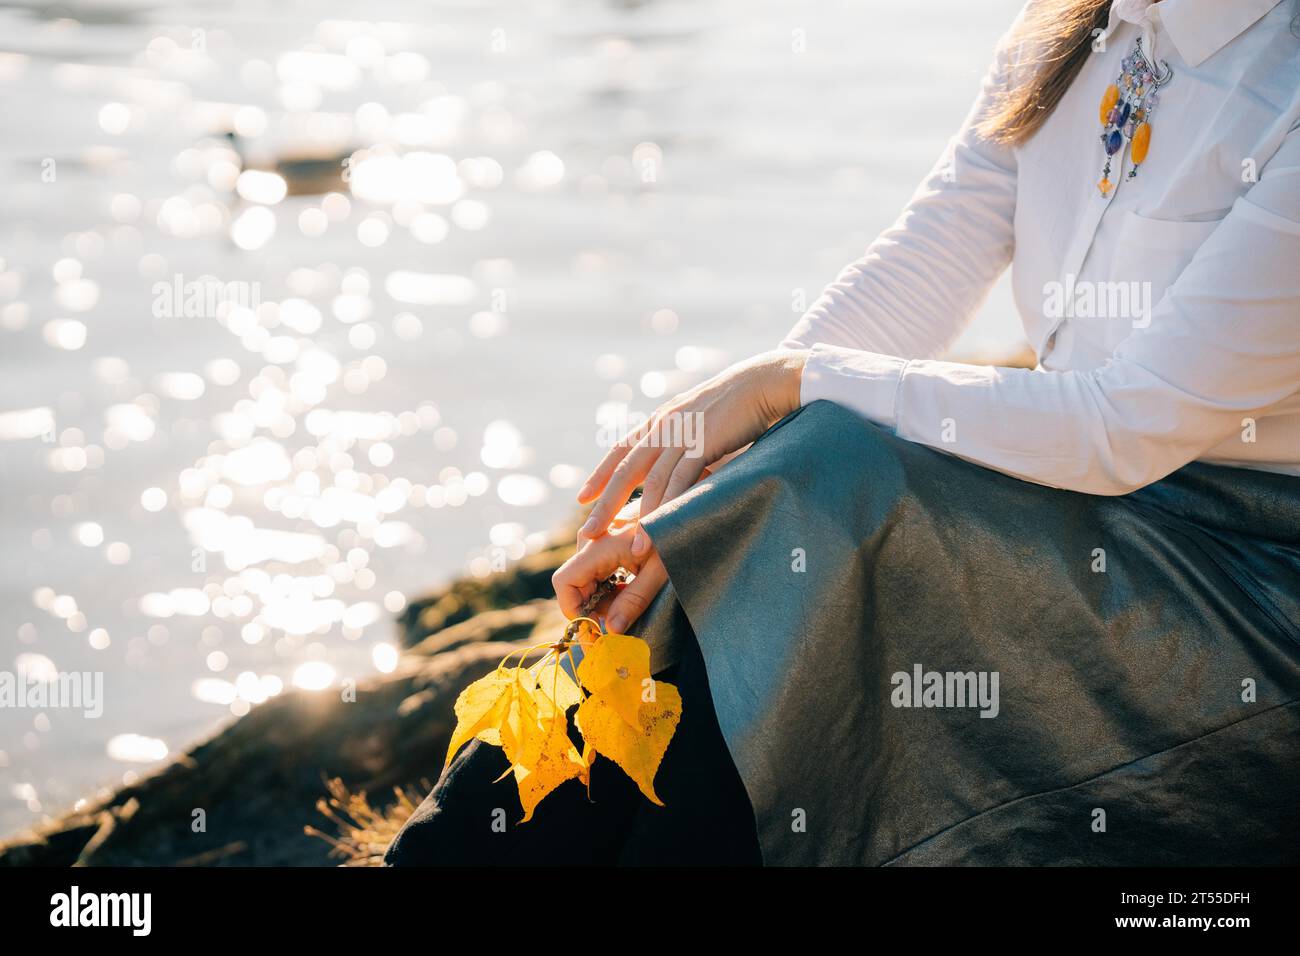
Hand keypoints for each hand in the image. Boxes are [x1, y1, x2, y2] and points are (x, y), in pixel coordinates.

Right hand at [553, 523, 665, 633]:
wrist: (684, 510)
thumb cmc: (676, 536)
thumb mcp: (659, 572)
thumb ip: (634, 601)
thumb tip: (610, 630)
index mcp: (599, 546)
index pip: (564, 582)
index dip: (573, 610)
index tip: (593, 631)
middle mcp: (591, 541)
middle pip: (574, 585)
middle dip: (592, 609)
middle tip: (619, 623)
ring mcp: (596, 540)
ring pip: (585, 581)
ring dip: (602, 600)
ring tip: (630, 604)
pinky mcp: (604, 542)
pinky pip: (594, 572)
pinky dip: (607, 588)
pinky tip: (629, 590)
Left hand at [576, 349, 806, 554]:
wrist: (763, 382)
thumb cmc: (738, 405)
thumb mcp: (700, 419)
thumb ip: (684, 440)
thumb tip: (679, 466)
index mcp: (660, 419)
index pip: (619, 449)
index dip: (599, 474)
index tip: (582, 498)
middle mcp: (664, 425)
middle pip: (624, 469)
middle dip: (605, 503)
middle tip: (588, 532)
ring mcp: (682, 433)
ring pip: (650, 479)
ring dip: (639, 516)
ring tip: (630, 547)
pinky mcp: (704, 442)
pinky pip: (679, 479)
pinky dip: (668, 505)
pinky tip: (661, 528)